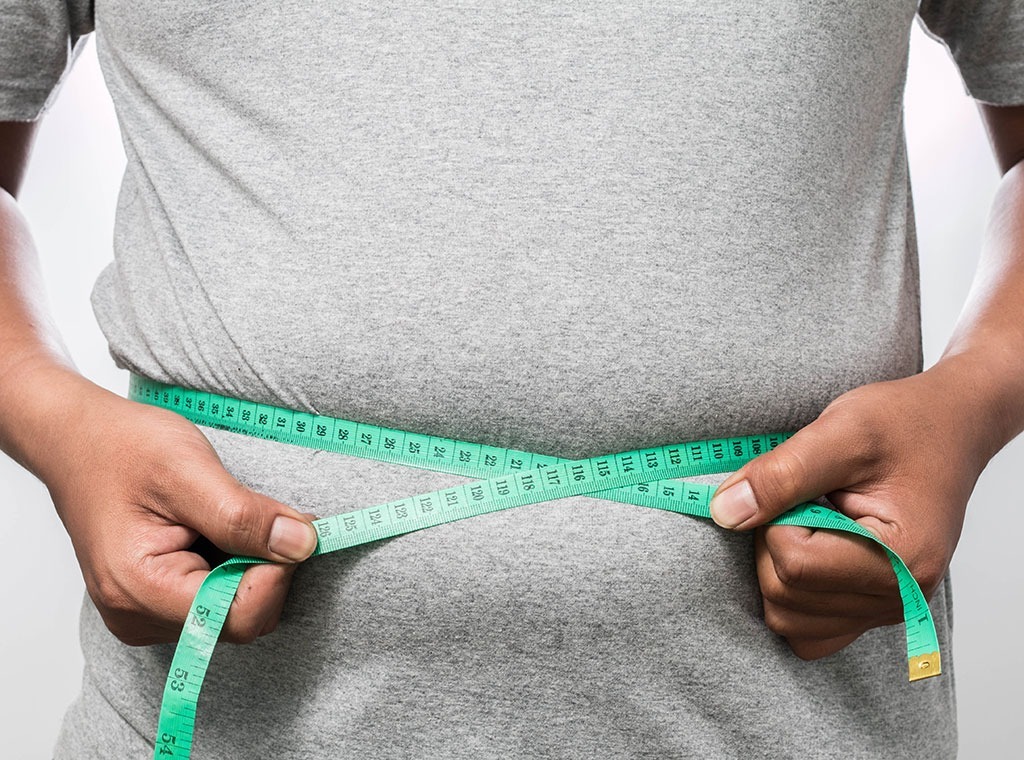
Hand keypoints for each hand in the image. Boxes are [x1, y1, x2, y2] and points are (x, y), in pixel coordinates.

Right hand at [22, 368, 318, 645]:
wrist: (78, 440)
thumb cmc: (122, 448)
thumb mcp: (190, 469)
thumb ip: (245, 515)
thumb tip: (302, 544)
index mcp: (139, 589)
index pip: (239, 615)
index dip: (276, 572)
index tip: (286, 525)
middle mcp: (137, 616)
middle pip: (240, 620)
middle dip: (264, 568)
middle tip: (256, 515)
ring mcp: (144, 614)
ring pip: (234, 612)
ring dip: (248, 566)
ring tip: (220, 519)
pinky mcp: (155, 604)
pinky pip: (217, 601)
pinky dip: (232, 567)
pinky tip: (211, 533)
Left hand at [708, 358, 996, 659]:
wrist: (949, 428)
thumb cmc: (904, 423)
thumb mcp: (841, 430)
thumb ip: (781, 474)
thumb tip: (724, 512)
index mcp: (904, 559)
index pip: (795, 565)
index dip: (774, 519)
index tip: (798, 484)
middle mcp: (901, 598)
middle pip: (784, 597)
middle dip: (774, 542)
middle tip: (804, 499)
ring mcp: (888, 610)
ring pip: (788, 621)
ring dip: (779, 568)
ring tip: (812, 520)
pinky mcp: (872, 609)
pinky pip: (808, 632)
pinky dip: (792, 595)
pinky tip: (809, 548)